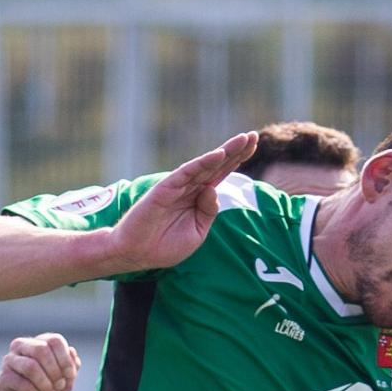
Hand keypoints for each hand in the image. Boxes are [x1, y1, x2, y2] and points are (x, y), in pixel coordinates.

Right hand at [0, 334, 80, 390]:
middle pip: (42, 349)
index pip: (54, 340)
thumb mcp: (64, 384)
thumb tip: (72, 352)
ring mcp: (10, 361)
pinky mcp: (4, 378)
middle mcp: (22, 347)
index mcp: (38, 344)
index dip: (66, 359)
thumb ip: (71, 368)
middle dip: (55, 372)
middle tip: (59, 387)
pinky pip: (22, 383)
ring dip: (45, 385)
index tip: (69, 377)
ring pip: (31, 366)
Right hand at [100, 133, 258, 273]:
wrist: (137, 254)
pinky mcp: (165, 188)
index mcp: (198, 197)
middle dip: (236, 150)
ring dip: (224, 152)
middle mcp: (190, 187)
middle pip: (217, 165)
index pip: (221, 174)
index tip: (253, 145)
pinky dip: (202, 163)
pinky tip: (218, 155)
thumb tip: (214, 189)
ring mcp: (178, 185)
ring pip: (205, 165)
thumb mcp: (197, 233)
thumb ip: (209, 212)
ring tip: (243, 140)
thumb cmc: (164, 246)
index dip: (237, 159)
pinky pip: (187, 172)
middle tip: (254, 136)